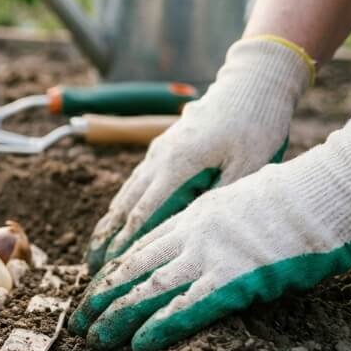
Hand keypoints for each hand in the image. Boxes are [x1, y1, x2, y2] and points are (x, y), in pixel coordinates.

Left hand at [70, 106, 350, 350]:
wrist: (325, 192)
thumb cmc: (293, 197)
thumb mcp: (239, 201)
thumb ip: (215, 223)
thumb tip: (205, 244)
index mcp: (194, 214)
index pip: (141, 246)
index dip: (114, 272)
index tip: (95, 290)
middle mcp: (192, 233)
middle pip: (134, 267)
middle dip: (102, 296)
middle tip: (78, 322)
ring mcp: (210, 255)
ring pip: (150, 288)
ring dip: (118, 315)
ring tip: (94, 338)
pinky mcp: (234, 279)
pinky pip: (188, 307)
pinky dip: (159, 326)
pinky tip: (137, 344)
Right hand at [86, 36, 313, 271]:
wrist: (252, 85)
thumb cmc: (256, 124)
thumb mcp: (249, 165)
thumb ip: (220, 196)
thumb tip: (193, 229)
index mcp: (178, 164)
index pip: (143, 212)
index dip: (126, 242)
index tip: (113, 266)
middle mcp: (160, 157)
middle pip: (126, 203)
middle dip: (108, 235)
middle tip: (93, 263)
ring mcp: (160, 149)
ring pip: (128, 189)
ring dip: (112, 218)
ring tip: (98, 243)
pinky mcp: (165, 144)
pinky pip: (138, 177)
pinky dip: (125, 199)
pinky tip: (119, 212)